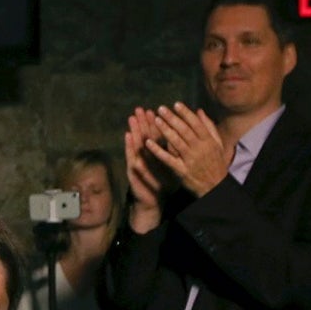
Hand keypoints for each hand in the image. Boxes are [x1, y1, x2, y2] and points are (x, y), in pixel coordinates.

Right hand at [123, 107, 176, 232]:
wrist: (153, 200)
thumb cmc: (163, 184)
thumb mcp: (171, 167)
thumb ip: (175, 153)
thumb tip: (183, 138)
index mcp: (157, 154)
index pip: (156, 136)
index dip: (155, 124)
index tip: (154, 111)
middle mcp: (146, 156)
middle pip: (144, 136)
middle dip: (142, 122)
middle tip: (140, 109)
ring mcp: (139, 161)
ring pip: (136, 143)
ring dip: (134, 130)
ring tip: (132, 117)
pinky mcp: (133, 170)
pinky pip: (131, 156)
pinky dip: (129, 145)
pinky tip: (127, 135)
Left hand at [146, 102, 228, 197]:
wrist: (215, 186)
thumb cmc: (216, 163)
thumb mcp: (218, 144)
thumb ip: (209, 127)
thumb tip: (199, 110)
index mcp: (209, 142)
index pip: (196, 124)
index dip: (186, 113)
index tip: (176, 104)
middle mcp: (199, 149)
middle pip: (185, 131)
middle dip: (172, 118)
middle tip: (161, 109)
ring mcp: (190, 160)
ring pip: (176, 142)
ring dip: (165, 130)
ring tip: (155, 120)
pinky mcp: (181, 170)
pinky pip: (168, 159)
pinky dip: (158, 151)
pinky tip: (148, 142)